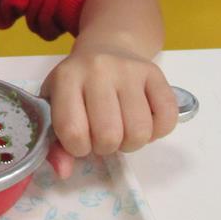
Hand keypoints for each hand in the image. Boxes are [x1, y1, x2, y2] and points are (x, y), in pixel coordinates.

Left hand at [40, 43, 177, 178]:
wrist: (107, 47)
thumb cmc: (78, 85)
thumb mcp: (56, 106)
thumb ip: (54, 143)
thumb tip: (63, 172)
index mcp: (66, 77)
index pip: (73, 131)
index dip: (78, 148)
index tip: (81, 140)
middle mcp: (98, 69)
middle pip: (108, 135)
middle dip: (106, 147)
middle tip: (102, 135)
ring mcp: (129, 69)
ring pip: (139, 132)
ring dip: (131, 143)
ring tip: (122, 129)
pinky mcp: (155, 73)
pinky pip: (166, 119)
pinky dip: (156, 132)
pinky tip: (143, 122)